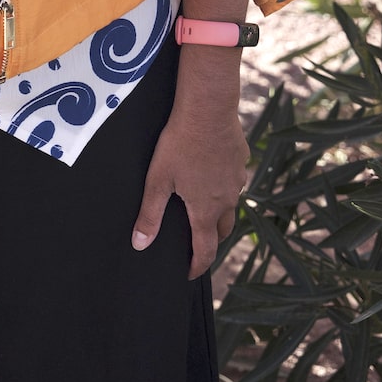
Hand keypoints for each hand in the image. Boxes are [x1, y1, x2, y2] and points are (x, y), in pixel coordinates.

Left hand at [132, 58, 248, 275]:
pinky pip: (234, 179)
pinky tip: (211, 170)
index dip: (197, 265)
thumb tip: (140, 245)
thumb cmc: (180, 143)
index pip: (206, 250)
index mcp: (206, 210)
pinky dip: (223, 183)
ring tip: (202, 206)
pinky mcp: (241, 159)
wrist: (208, 108)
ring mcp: (237, 179)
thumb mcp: (158, 180)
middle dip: (210, 240)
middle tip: (196, 242)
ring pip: (230, 204)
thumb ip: (150, 214)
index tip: (190, 273)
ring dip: (218, 211)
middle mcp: (227, 199)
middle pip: (222, 229)